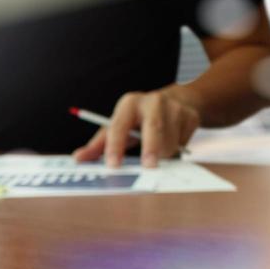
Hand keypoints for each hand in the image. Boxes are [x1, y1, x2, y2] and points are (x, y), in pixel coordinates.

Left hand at [73, 88, 199, 167]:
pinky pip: (183, 142)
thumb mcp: (116, 127)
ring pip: (169, 141)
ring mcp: (175, 107)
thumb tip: (78, 158)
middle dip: (151, 147)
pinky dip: (176, 149)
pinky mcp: (191, 116)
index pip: (119, 126)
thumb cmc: (137, 120)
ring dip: (162, 154)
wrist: (174, 102)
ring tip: (156, 151)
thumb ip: (98, 145)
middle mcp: (153, 101)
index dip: (114, 146)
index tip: (112, 165)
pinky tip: (172, 140)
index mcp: (129, 104)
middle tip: (148, 166)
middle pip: (153, 127)